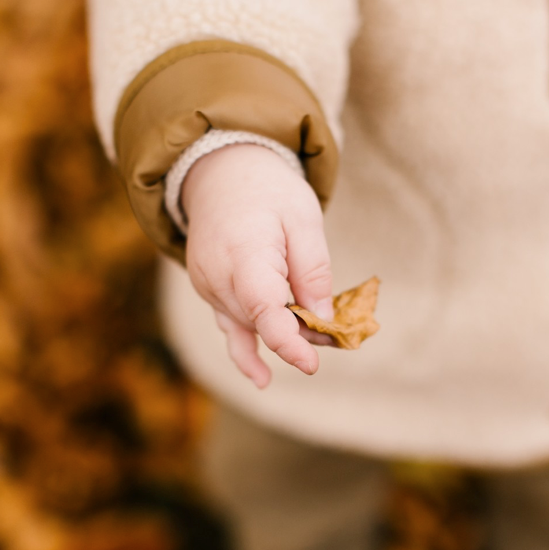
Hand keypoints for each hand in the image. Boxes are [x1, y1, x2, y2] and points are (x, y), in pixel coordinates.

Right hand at [181, 143, 334, 387]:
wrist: (221, 170)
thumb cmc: (269, 190)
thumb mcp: (304, 218)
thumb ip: (313, 270)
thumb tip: (322, 319)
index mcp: (244, 253)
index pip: (263, 309)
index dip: (288, 341)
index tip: (312, 363)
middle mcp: (218, 275)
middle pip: (262, 321)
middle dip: (302, 333)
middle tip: (341, 334)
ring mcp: (207, 285)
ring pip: (250, 325)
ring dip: (284, 334)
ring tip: (319, 341)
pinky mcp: (207, 289)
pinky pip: (228, 325)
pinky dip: (246, 351)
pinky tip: (261, 378)